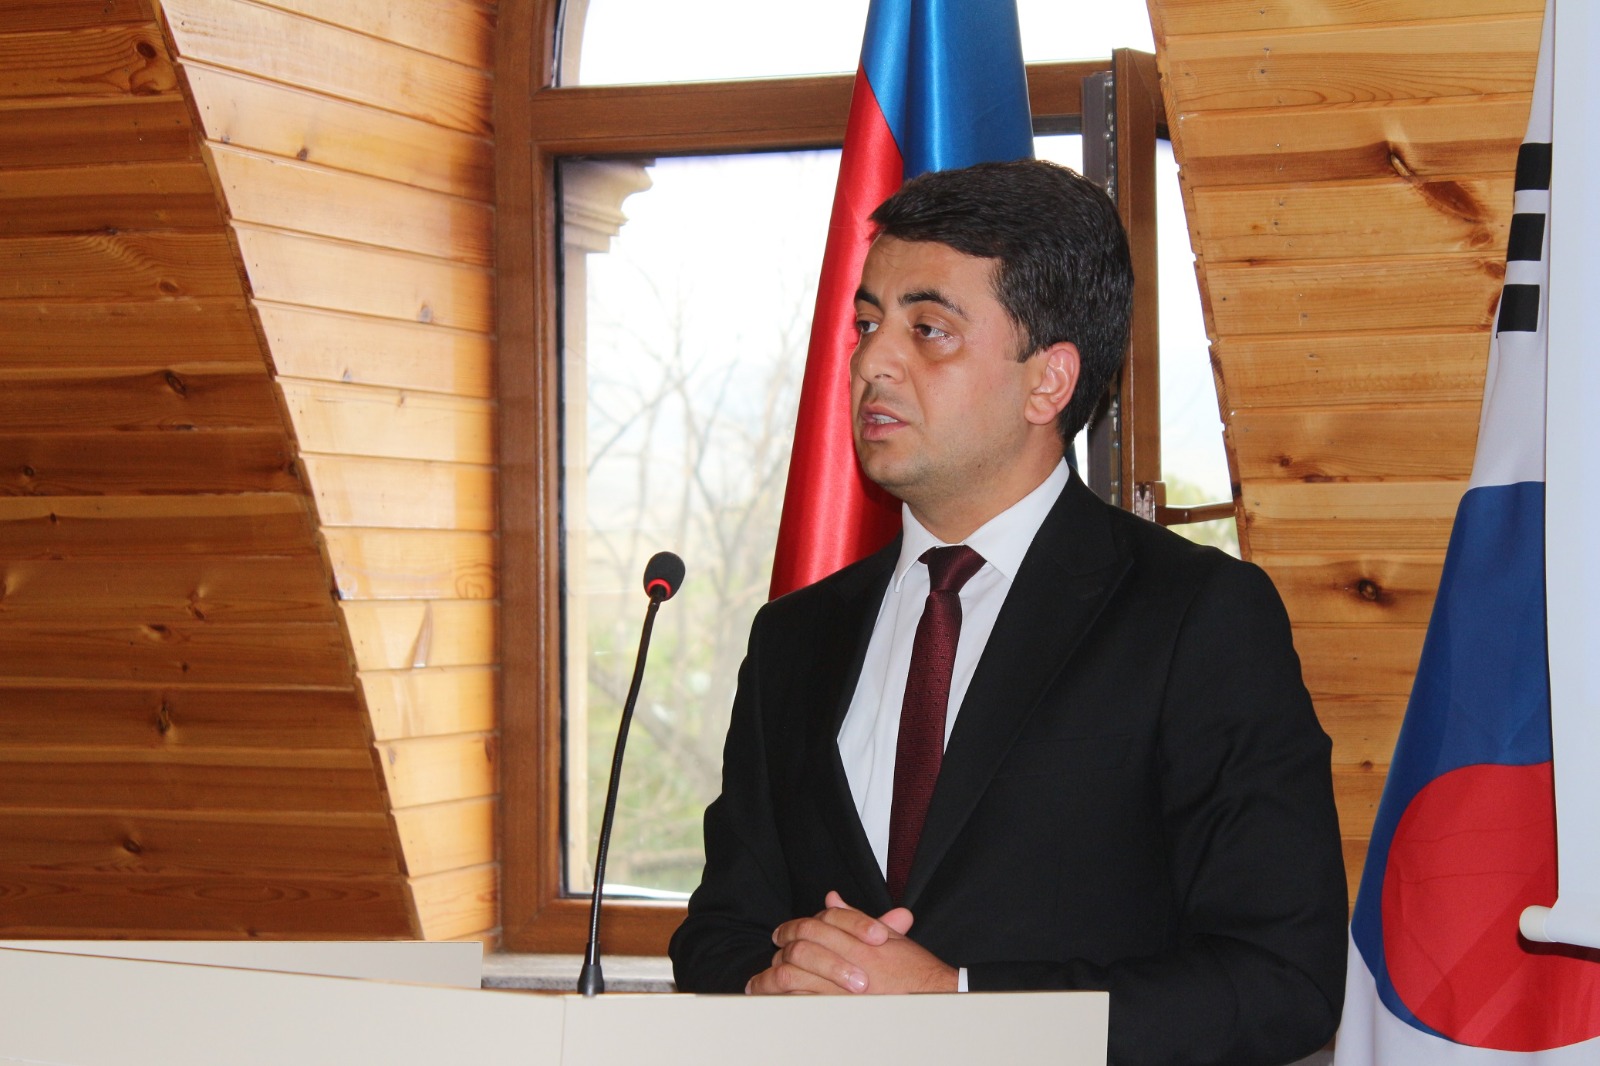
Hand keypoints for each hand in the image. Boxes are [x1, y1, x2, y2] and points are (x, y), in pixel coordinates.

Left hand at [744, 890, 957, 994]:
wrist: (936, 999)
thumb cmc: (914, 970)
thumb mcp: (888, 937)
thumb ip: (855, 918)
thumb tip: (831, 897)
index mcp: (861, 942)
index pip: (818, 924)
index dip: (794, 926)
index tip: (780, 934)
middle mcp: (851, 963)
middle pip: (802, 948)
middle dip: (781, 949)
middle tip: (770, 954)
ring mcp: (844, 992)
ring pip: (796, 978)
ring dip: (773, 978)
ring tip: (759, 983)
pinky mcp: (842, 1014)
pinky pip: (804, 1006)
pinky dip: (785, 1002)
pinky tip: (775, 1002)